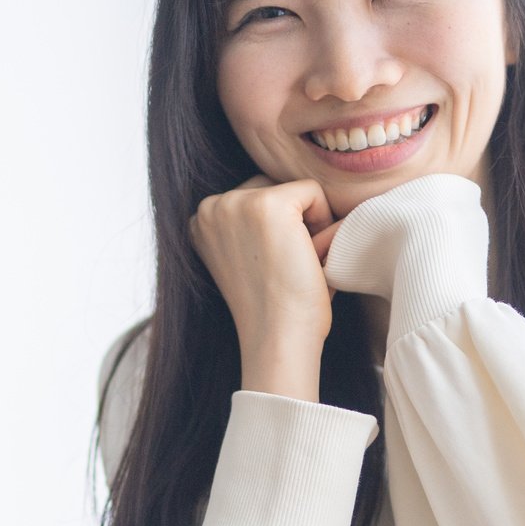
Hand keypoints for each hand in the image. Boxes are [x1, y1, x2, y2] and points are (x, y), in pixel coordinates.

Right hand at [190, 175, 342, 400]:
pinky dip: (323, 221)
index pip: (255, 197)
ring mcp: (236, 202)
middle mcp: (210, 207)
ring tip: (297, 262)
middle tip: (289, 266)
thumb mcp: (250, 258)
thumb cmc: (274, 308)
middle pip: (273, 187)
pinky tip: (308, 256)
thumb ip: (255, 225)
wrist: (278, 338)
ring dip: (307, 221)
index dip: (278, 230)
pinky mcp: (267, 203)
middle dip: (292, 220)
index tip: (273, 268)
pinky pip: (314, 191)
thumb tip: (305, 192)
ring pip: (294, 189)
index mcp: (200, 222)